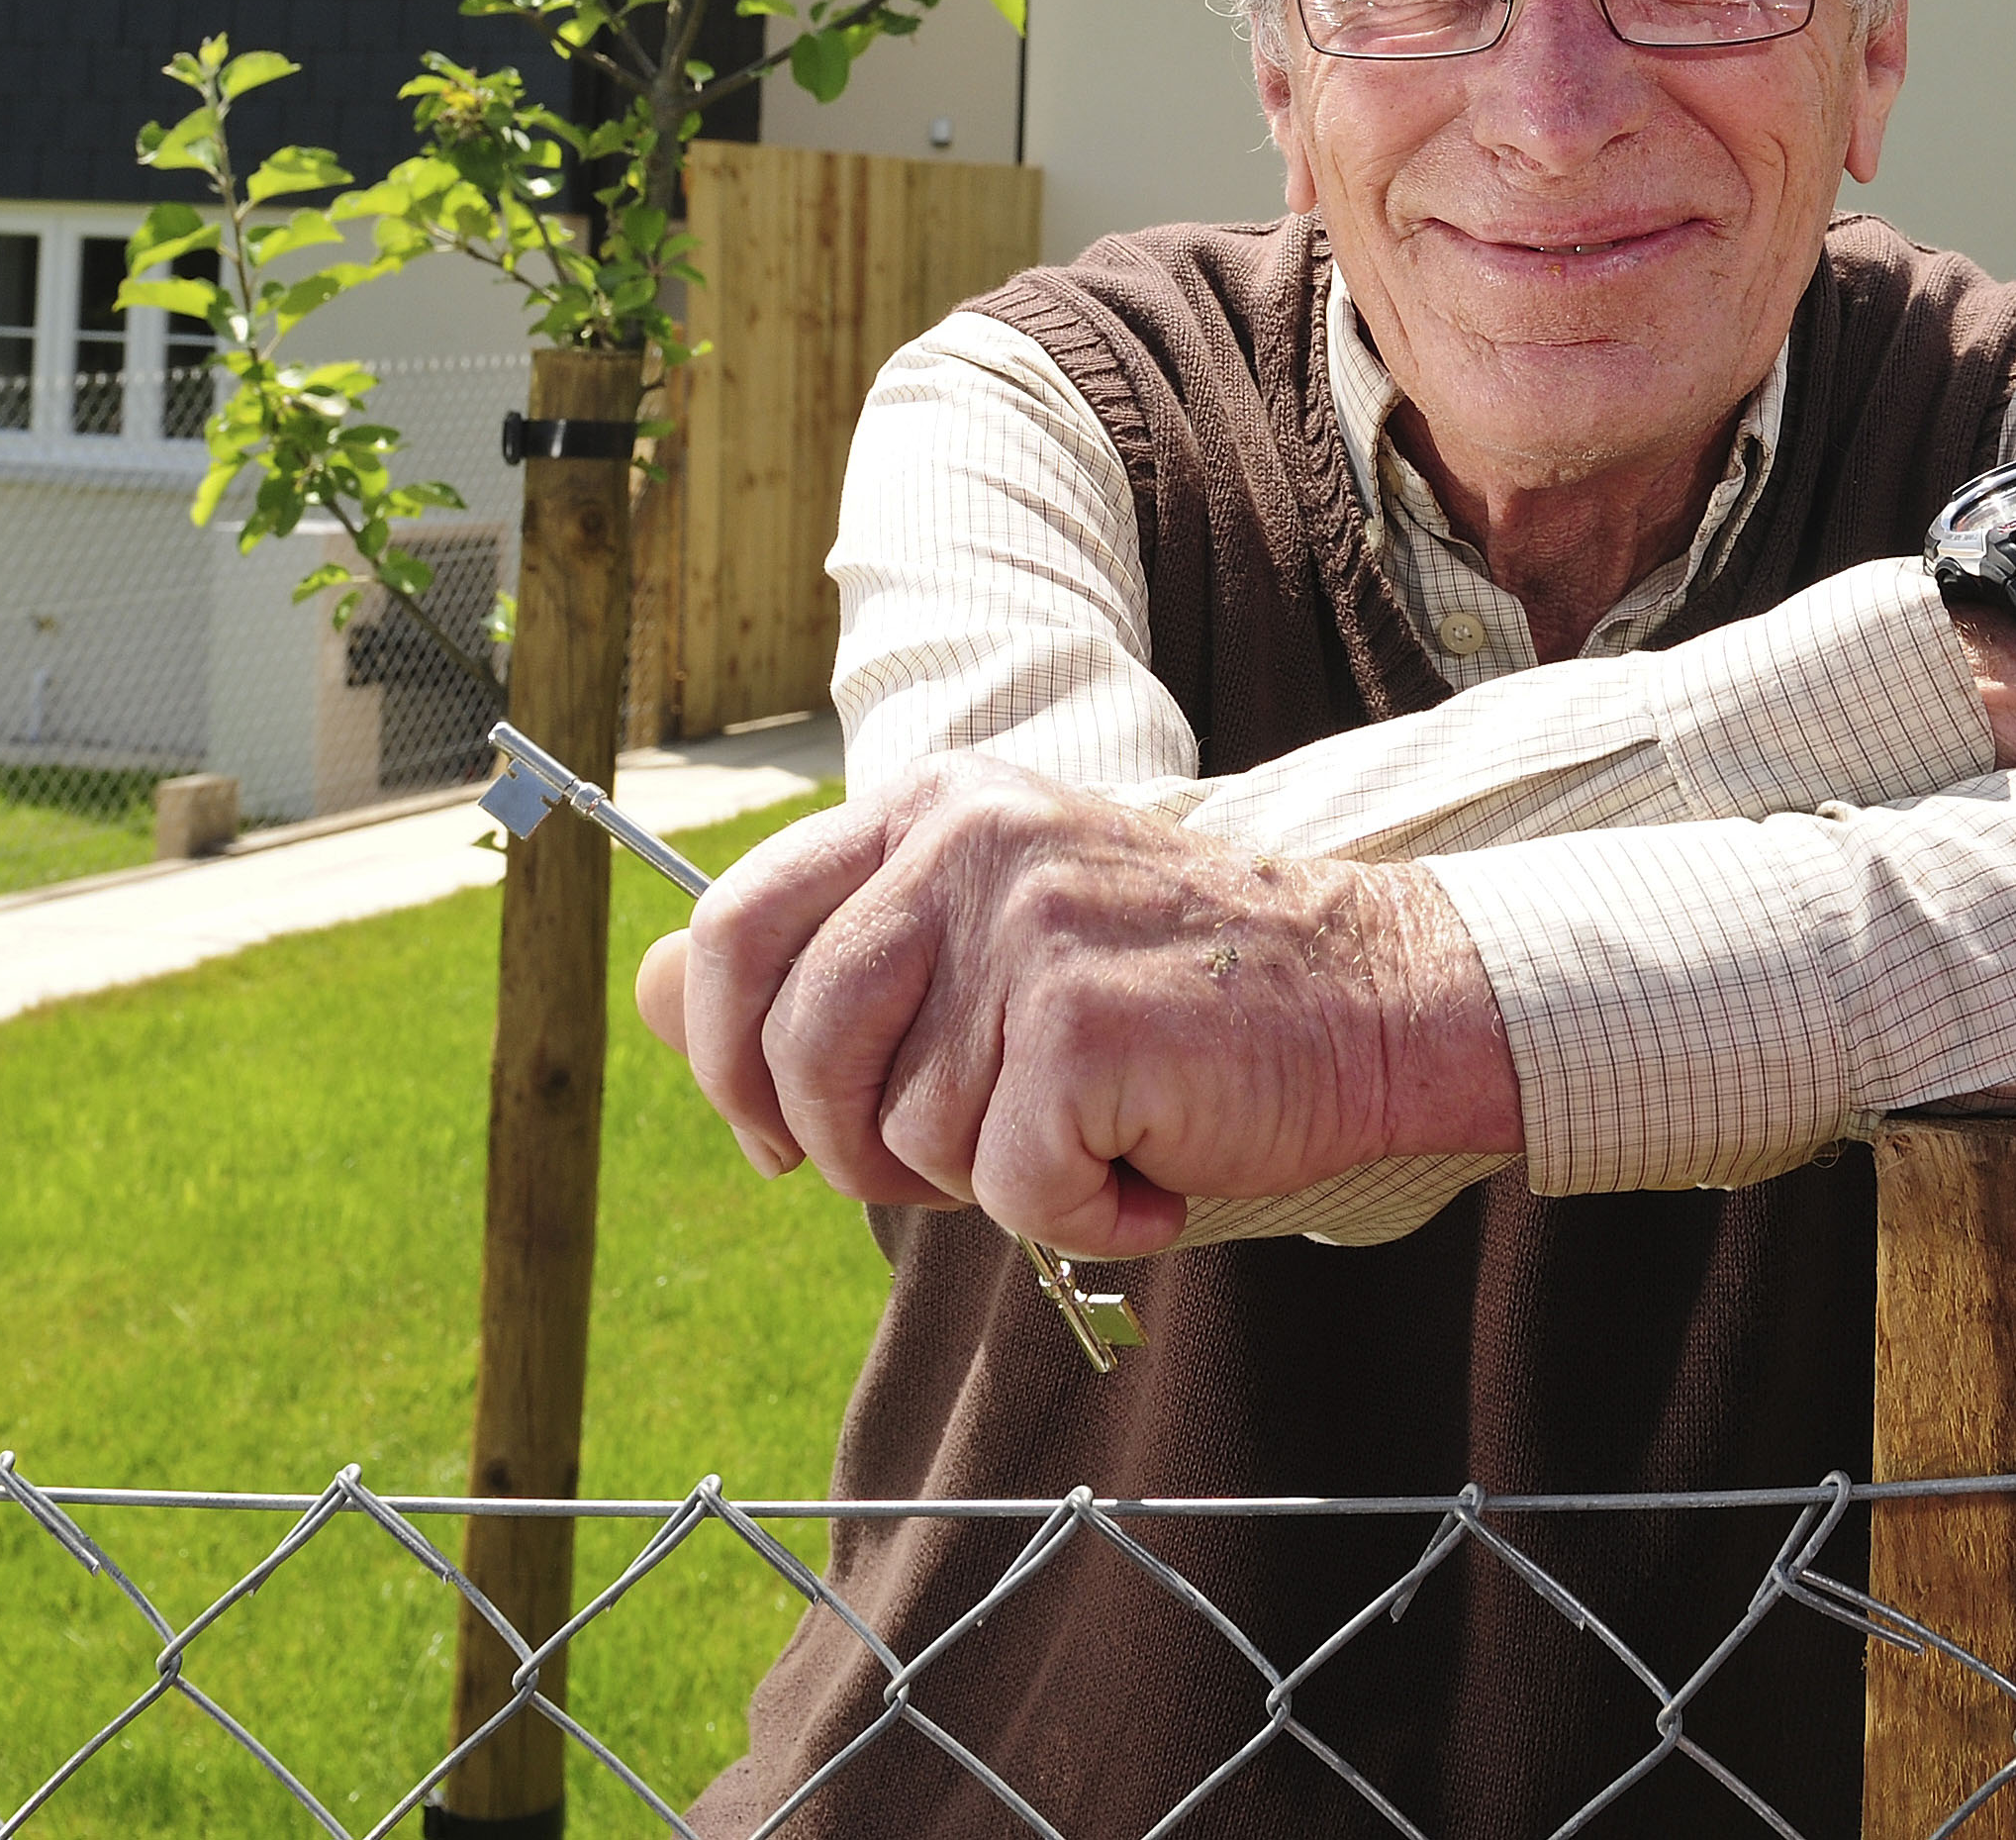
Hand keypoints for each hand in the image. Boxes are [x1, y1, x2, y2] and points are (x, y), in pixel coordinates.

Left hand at [630, 762, 1522, 1253]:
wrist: (1371, 1000)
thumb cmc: (1174, 994)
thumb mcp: (986, 937)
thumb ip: (826, 957)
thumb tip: (643, 988)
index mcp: (932, 804)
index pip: (734, 926)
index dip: (726, 1058)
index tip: (782, 1136)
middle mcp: (970, 839)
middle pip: (795, 1047)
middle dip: (855, 1151)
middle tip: (967, 1162)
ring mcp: (1028, 922)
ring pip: (905, 1133)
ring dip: (993, 1181)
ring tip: (1092, 1136)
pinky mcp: (1084, 1018)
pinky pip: (1007, 1182)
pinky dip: (1080, 1211)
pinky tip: (1145, 1167)